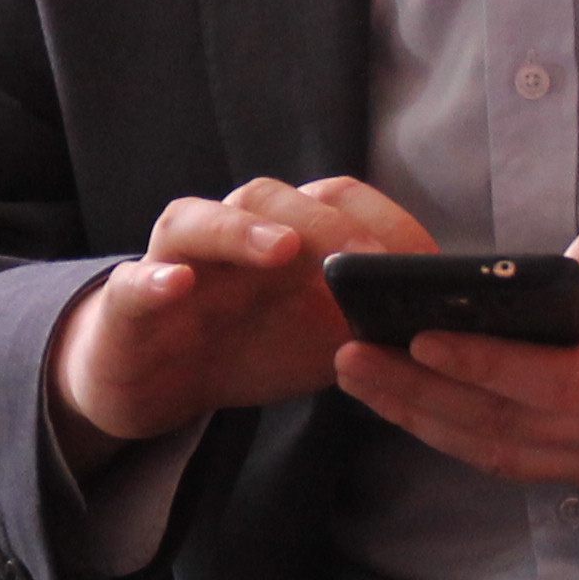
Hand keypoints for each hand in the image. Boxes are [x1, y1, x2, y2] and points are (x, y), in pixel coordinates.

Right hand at [47, 174, 436, 471]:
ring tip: (282, 250)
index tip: (428, 266)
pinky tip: (176, 286)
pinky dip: (154, 281)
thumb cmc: (246, 344)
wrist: (155, 380)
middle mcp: (230, 230)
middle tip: (368, 262)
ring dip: (243, 230)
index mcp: (285, 230)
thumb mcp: (323, 339)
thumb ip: (373, 322)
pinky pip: (136, 283)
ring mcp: (175, 261)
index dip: (387, 224)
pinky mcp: (128, 302)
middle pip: (275, 199)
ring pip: (200, 220)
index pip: (339, 199)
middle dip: (328, 225)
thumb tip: (450, 325)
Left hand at [330, 212, 578, 505]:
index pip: (558, 387)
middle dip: (423, 395)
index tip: (420, 335)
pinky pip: (526, 462)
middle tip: (351, 355)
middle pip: (511, 431)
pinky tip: (417, 400)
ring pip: (506, 457)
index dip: (485, 366)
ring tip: (363, 377)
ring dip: (429, 421)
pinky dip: (467, 434)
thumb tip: (555, 272)